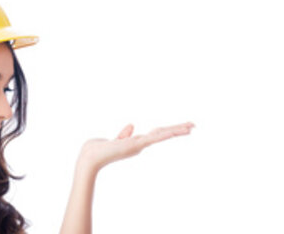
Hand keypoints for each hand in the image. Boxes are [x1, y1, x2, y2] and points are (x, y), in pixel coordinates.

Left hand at [76, 122, 193, 171]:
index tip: (181, 127)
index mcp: (136, 143)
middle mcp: (140, 145)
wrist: (90, 158)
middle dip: (177, 129)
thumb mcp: (113, 139)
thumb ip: (123, 134)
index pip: (156, 134)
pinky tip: (177, 131)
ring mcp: (139, 145)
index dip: (168, 130)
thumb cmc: (97, 150)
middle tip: (193, 125)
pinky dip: (166, 134)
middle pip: (162, 134)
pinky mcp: (136, 145)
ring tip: (191, 127)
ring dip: (176, 130)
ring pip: (161, 135)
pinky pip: (154, 138)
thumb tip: (132, 126)